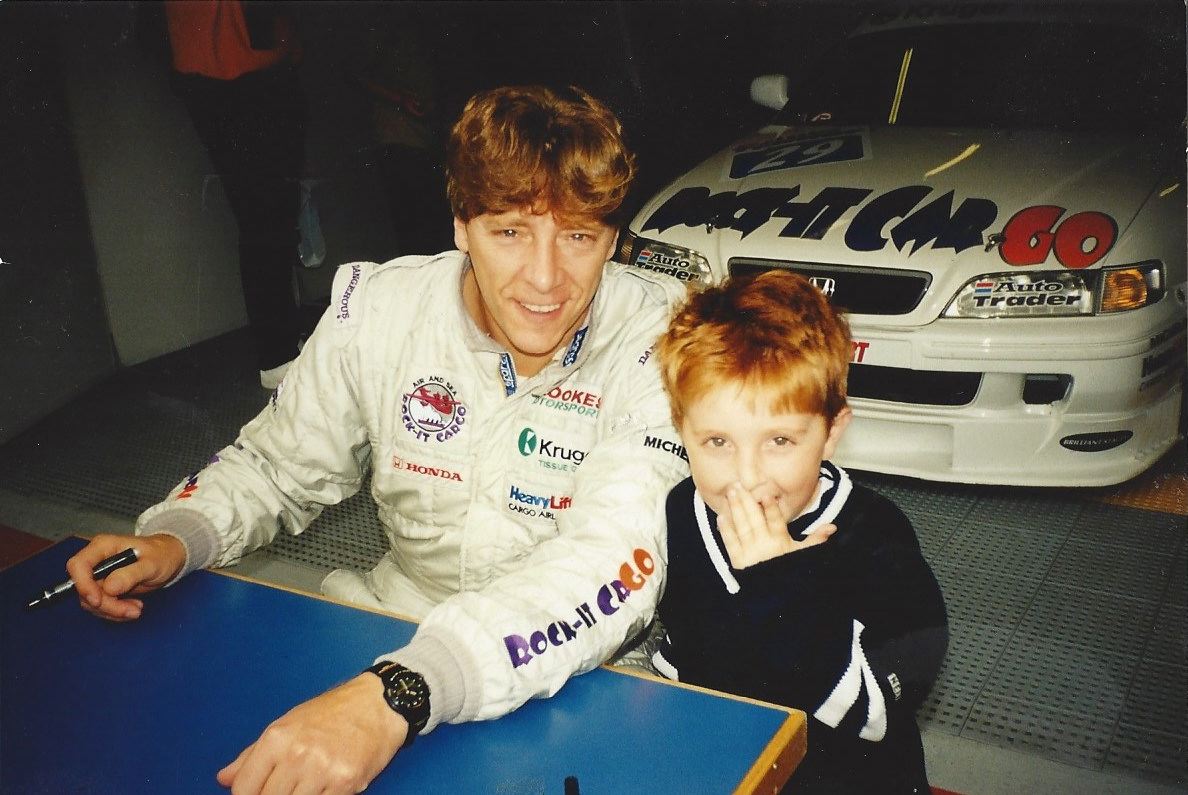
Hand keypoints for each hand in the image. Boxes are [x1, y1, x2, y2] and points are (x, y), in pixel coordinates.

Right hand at [66, 533, 185, 620]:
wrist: (169, 558)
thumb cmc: (162, 554)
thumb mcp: (152, 563)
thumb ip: (131, 574)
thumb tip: (109, 588)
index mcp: (103, 547)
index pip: (78, 565)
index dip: (83, 585)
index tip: (98, 601)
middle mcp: (97, 560)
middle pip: (85, 588)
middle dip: (106, 604)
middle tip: (133, 610)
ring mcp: (100, 576)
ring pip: (91, 601)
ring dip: (112, 611)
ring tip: (137, 609)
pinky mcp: (104, 589)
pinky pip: (101, 606)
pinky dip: (115, 612)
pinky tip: (134, 608)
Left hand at [217, 673, 407, 793]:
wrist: (378, 703)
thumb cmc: (332, 712)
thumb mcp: (287, 724)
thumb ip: (252, 755)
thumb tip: (224, 779)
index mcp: (276, 739)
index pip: (244, 789)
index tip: (260, 793)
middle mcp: (296, 754)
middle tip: (290, 787)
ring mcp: (321, 770)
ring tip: (307, 786)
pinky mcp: (345, 782)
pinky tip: (324, 788)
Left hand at [718, 484, 835, 568]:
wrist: (775, 596)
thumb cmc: (790, 571)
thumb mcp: (804, 555)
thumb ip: (816, 539)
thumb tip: (832, 526)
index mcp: (780, 542)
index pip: (776, 522)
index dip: (771, 509)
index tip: (767, 494)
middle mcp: (764, 545)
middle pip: (755, 520)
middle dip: (747, 502)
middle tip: (739, 485)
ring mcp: (749, 552)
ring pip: (741, 527)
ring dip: (735, 509)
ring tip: (730, 493)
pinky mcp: (738, 560)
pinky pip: (730, 543)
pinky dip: (726, 530)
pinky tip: (721, 516)